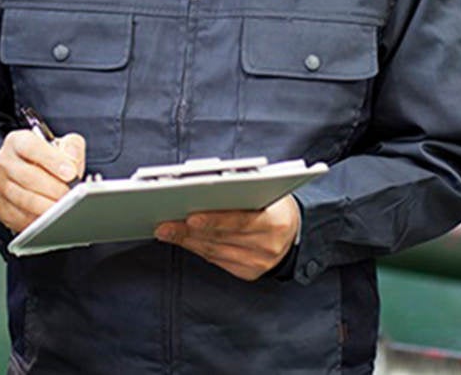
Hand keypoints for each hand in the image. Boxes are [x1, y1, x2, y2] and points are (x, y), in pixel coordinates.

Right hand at [0, 128, 85, 233]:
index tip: (70, 172)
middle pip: (28, 176)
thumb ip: (72, 147)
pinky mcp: (0, 207)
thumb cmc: (47, 160)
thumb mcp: (62, 145)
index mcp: (17, 141)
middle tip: (70, 195)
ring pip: (23, 199)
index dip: (52, 160)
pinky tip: (50, 218)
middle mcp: (4, 161)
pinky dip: (37, 219)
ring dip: (47, 206)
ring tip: (64, 208)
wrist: (32, 174)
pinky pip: (18, 217)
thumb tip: (72, 161)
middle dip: (54, 188)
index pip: (31, 147)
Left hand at [153, 195, 299, 280]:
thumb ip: (242, 190)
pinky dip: (196, 249)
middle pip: (222, 238)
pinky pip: (216, 260)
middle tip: (164, 223)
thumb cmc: (275, 203)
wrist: (296, 230)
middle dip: (189, 230)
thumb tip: (204, 188)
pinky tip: (182, 239)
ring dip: (187, 240)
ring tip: (165, 230)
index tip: (190, 216)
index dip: (214, 220)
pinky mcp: (248, 272)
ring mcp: (259, 263)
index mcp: (277, 221)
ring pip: (215, 251)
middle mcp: (269, 246)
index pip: (241, 221)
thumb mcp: (268, 190)